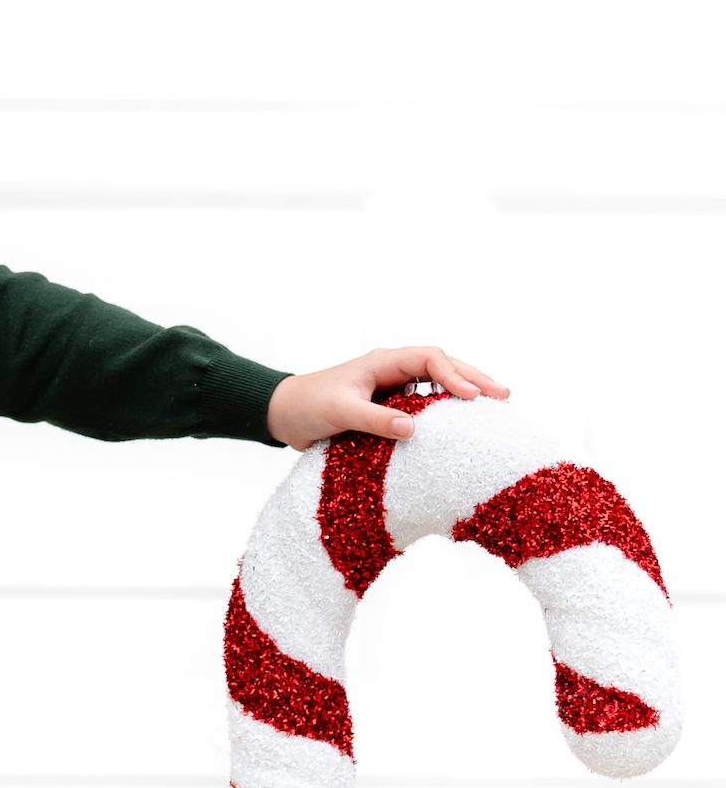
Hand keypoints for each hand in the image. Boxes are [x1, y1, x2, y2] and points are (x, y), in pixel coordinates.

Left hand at [267, 347, 508, 449]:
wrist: (283, 415)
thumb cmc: (307, 405)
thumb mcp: (340, 412)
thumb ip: (374, 420)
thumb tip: (412, 428)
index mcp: (383, 361)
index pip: (430, 359)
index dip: (454, 375)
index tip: (473, 395)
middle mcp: (392, 370)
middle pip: (443, 367)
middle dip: (474, 378)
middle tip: (504, 394)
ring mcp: (392, 388)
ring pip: (437, 385)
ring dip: (464, 393)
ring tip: (494, 407)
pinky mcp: (388, 408)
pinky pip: (423, 405)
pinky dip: (444, 412)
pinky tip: (462, 425)